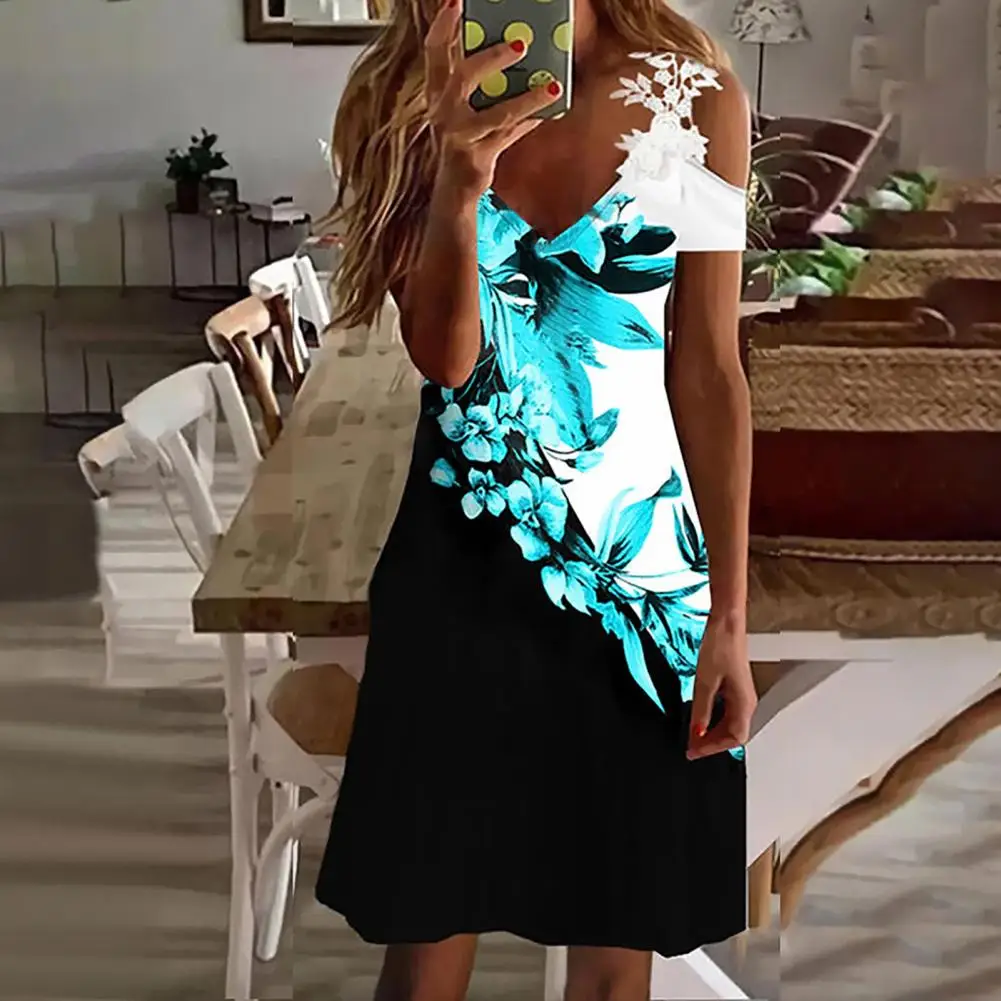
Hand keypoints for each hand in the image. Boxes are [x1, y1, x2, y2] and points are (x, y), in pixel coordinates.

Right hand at [424, 0, 561, 195]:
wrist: (453, 189)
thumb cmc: (462, 141)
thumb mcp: (465, 107)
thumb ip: (482, 80)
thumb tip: (515, 49)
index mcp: (437, 93)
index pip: (434, 52)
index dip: (443, 25)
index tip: (455, 1)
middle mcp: (443, 112)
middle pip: (463, 76)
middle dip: (492, 56)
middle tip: (521, 43)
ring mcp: (459, 136)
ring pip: (497, 112)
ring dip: (526, 98)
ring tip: (551, 85)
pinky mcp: (477, 157)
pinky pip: (509, 135)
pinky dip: (530, 121)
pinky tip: (549, 110)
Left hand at [686, 616, 756, 759]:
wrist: (726, 624)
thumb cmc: (720, 646)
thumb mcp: (704, 682)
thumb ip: (701, 710)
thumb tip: (697, 732)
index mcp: (744, 703)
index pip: (734, 738)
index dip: (713, 748)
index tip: (693, 751)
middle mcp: (746, 701)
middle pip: (734, 734)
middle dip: (712, 743)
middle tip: (691, 747)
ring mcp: (741, 694)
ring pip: (730, 724)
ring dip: (713, 733)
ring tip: (694, 737)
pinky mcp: (734, 687)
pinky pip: (727, 712)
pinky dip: (714, 721)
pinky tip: (701, 718)